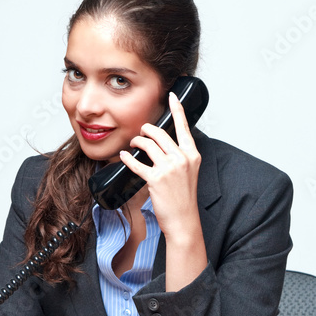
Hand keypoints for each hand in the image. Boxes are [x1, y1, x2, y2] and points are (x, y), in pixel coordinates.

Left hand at [119, 91, 201, 237]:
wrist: (183, 219)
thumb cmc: (184, 197)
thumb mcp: (189, 172)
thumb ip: (180, 156)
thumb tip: (163, 144)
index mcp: (192, 154)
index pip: (184, 127)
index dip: (177, 109)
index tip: (172, 95)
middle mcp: (182, 158)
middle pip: (159, 133)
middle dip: (146, 130)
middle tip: (140, 133)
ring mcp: (169, 168)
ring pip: (147, 145)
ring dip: (136, 142)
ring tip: (132, 145)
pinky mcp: (156, 179)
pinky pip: (136, 163)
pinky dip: (127, 158)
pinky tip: (123, 156)